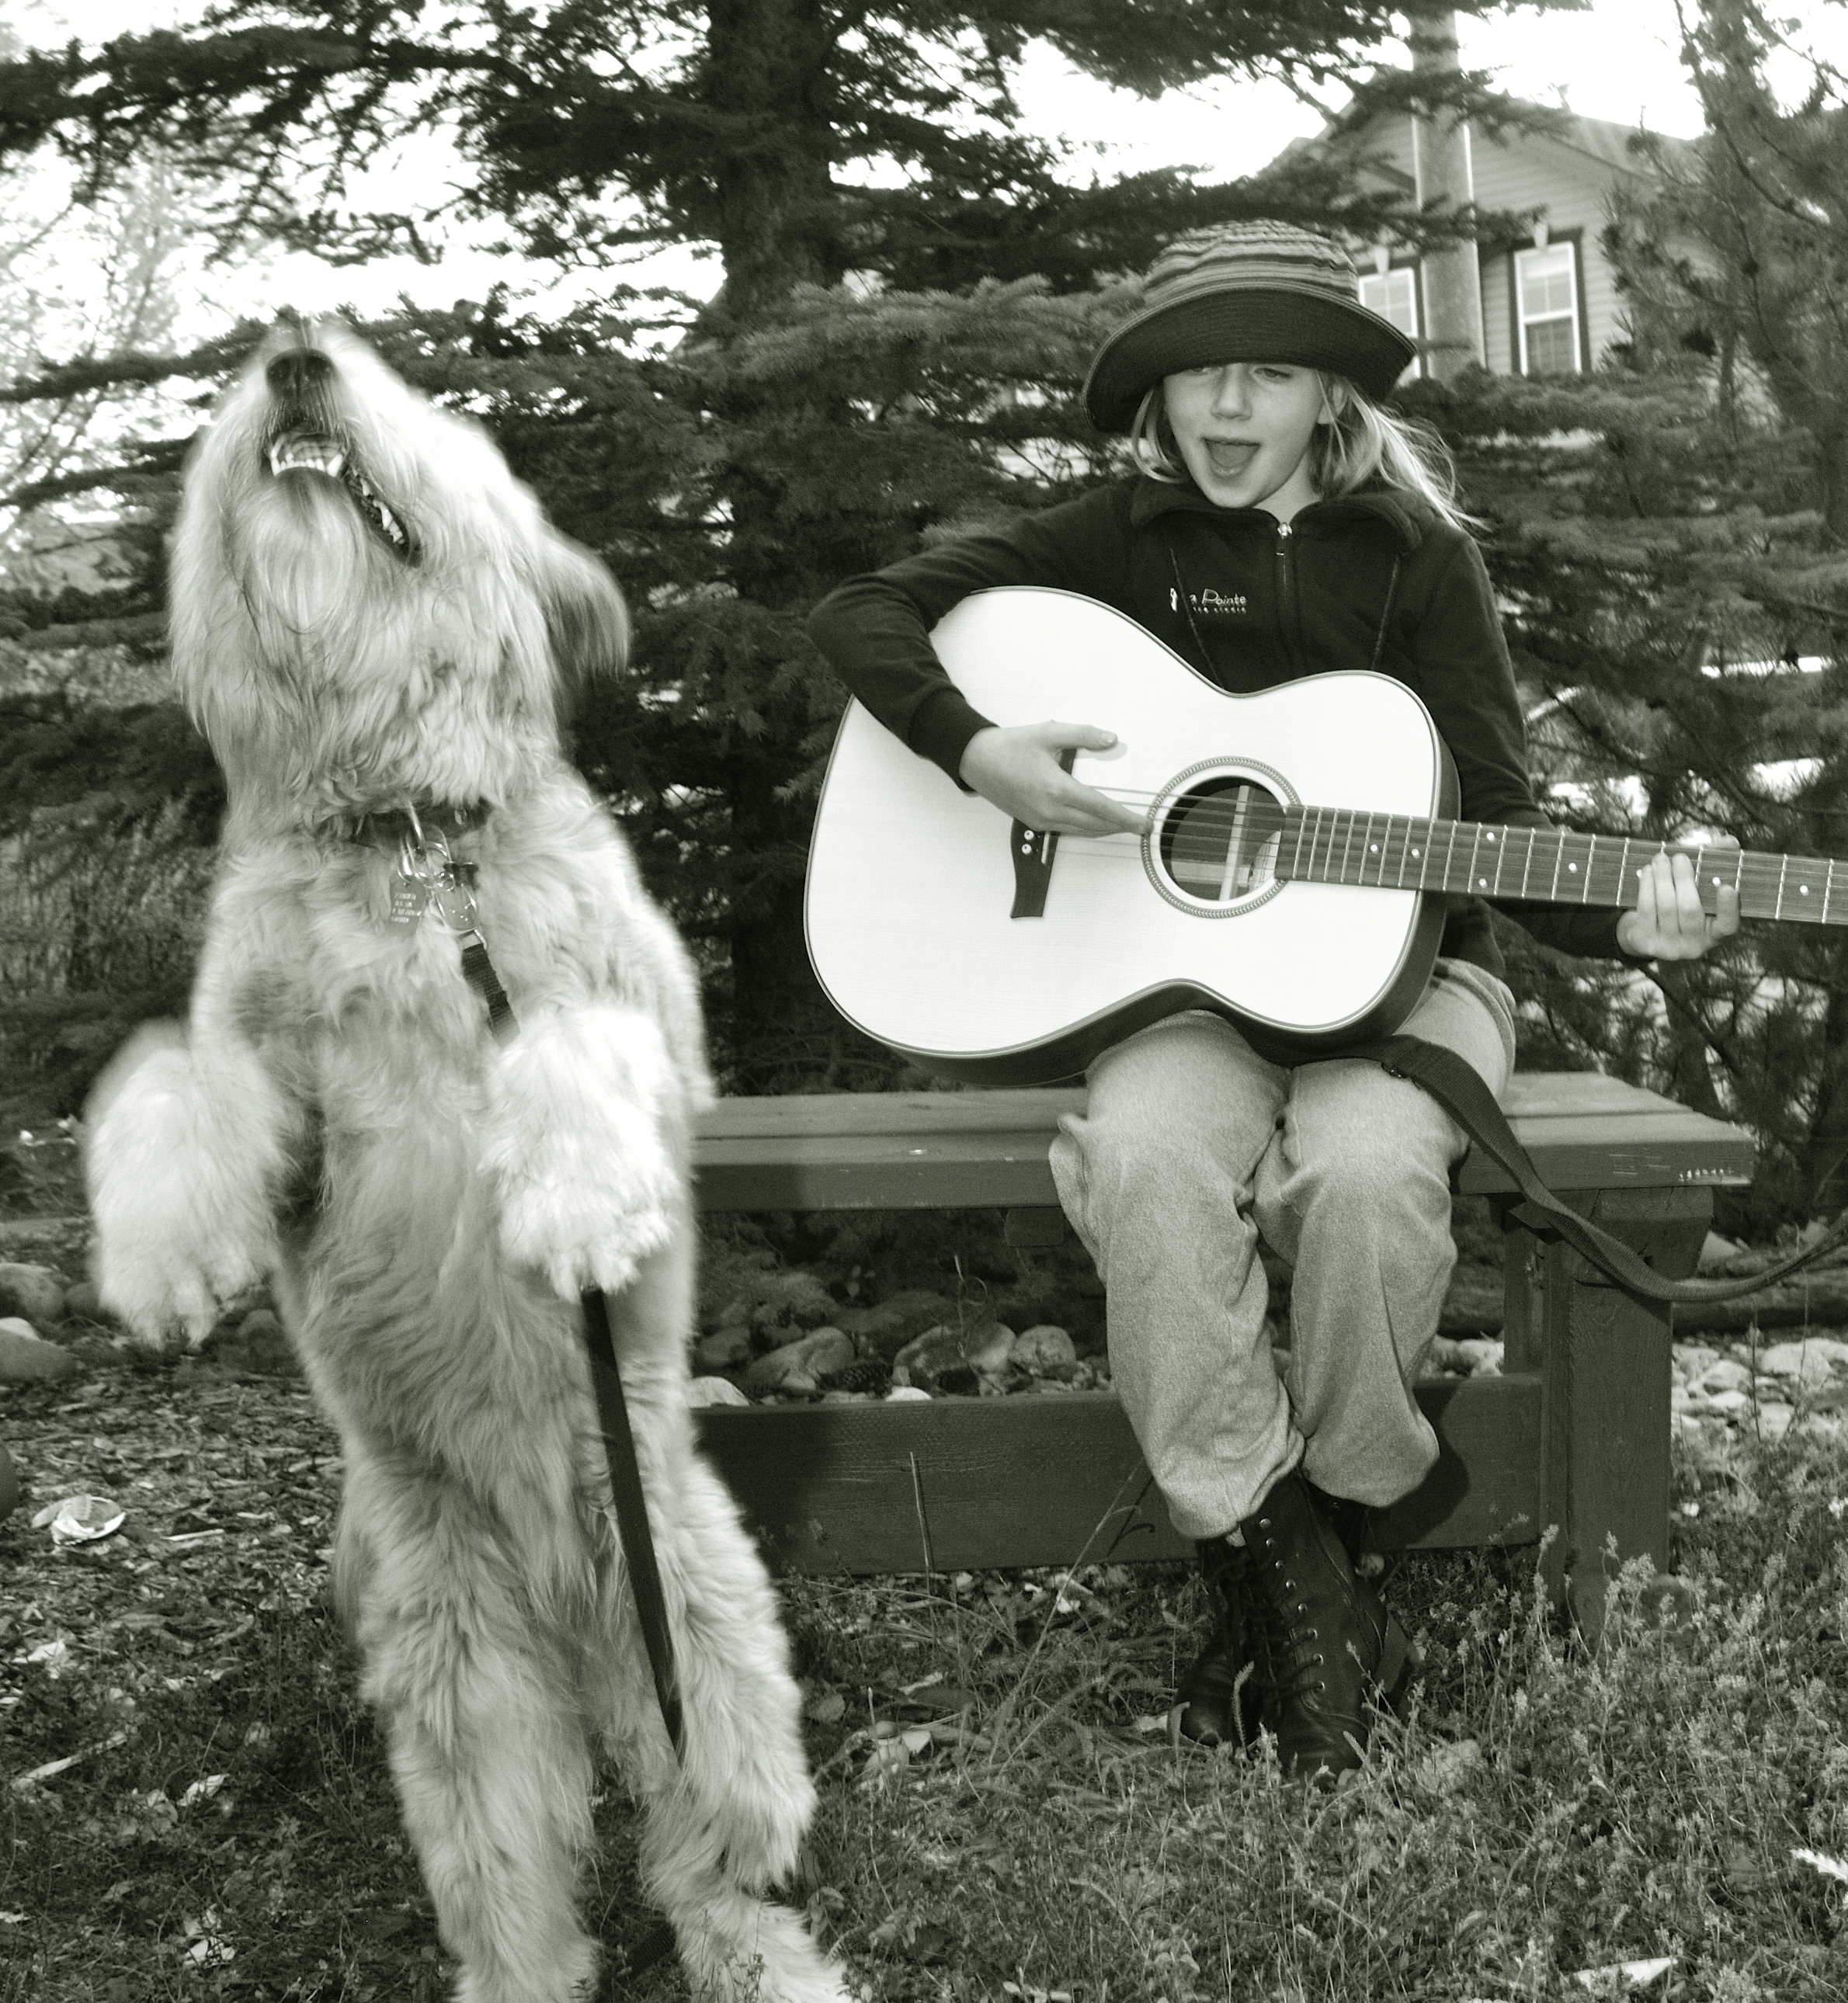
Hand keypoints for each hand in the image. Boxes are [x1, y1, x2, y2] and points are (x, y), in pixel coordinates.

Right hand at [958, 721, 1146, 837]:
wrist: (976, 760)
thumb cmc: (1010, 746)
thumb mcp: (1049, 732)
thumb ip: (1084, 735)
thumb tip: (1111, 739)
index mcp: (1056, 788)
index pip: (1101, 808)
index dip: (1125, 817)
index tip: (1143, 823)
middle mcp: (1049, 810)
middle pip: (1094, 825)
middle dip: (1120, 827)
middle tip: (1140, 826)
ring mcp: (1039, 820)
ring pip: (1081, 831)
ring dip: (1103, 829)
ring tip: (1122, 825)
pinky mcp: (1032, 822)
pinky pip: (1066, 830)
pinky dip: (1084, 828)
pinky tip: (1094, 822)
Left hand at [1615, 843, 1741, 959]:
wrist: (1649, 931)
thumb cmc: (1683, 903)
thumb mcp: (1701, 888)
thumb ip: (1717, 864)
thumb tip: (1730, 841)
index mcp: (1715, 933)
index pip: (1728, 925)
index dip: (1729, 908)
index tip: (1727, 887)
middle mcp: (1695, 946)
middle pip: (1690, 909)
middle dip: (1683, 879)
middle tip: (1680, 857)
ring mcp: (1670, 947)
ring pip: (1665, 907)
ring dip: (1662, 878)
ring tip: (1660, 858)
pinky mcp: (1647, 942)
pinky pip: (1646, 909)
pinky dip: (1647, 886)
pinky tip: (1647, 871)